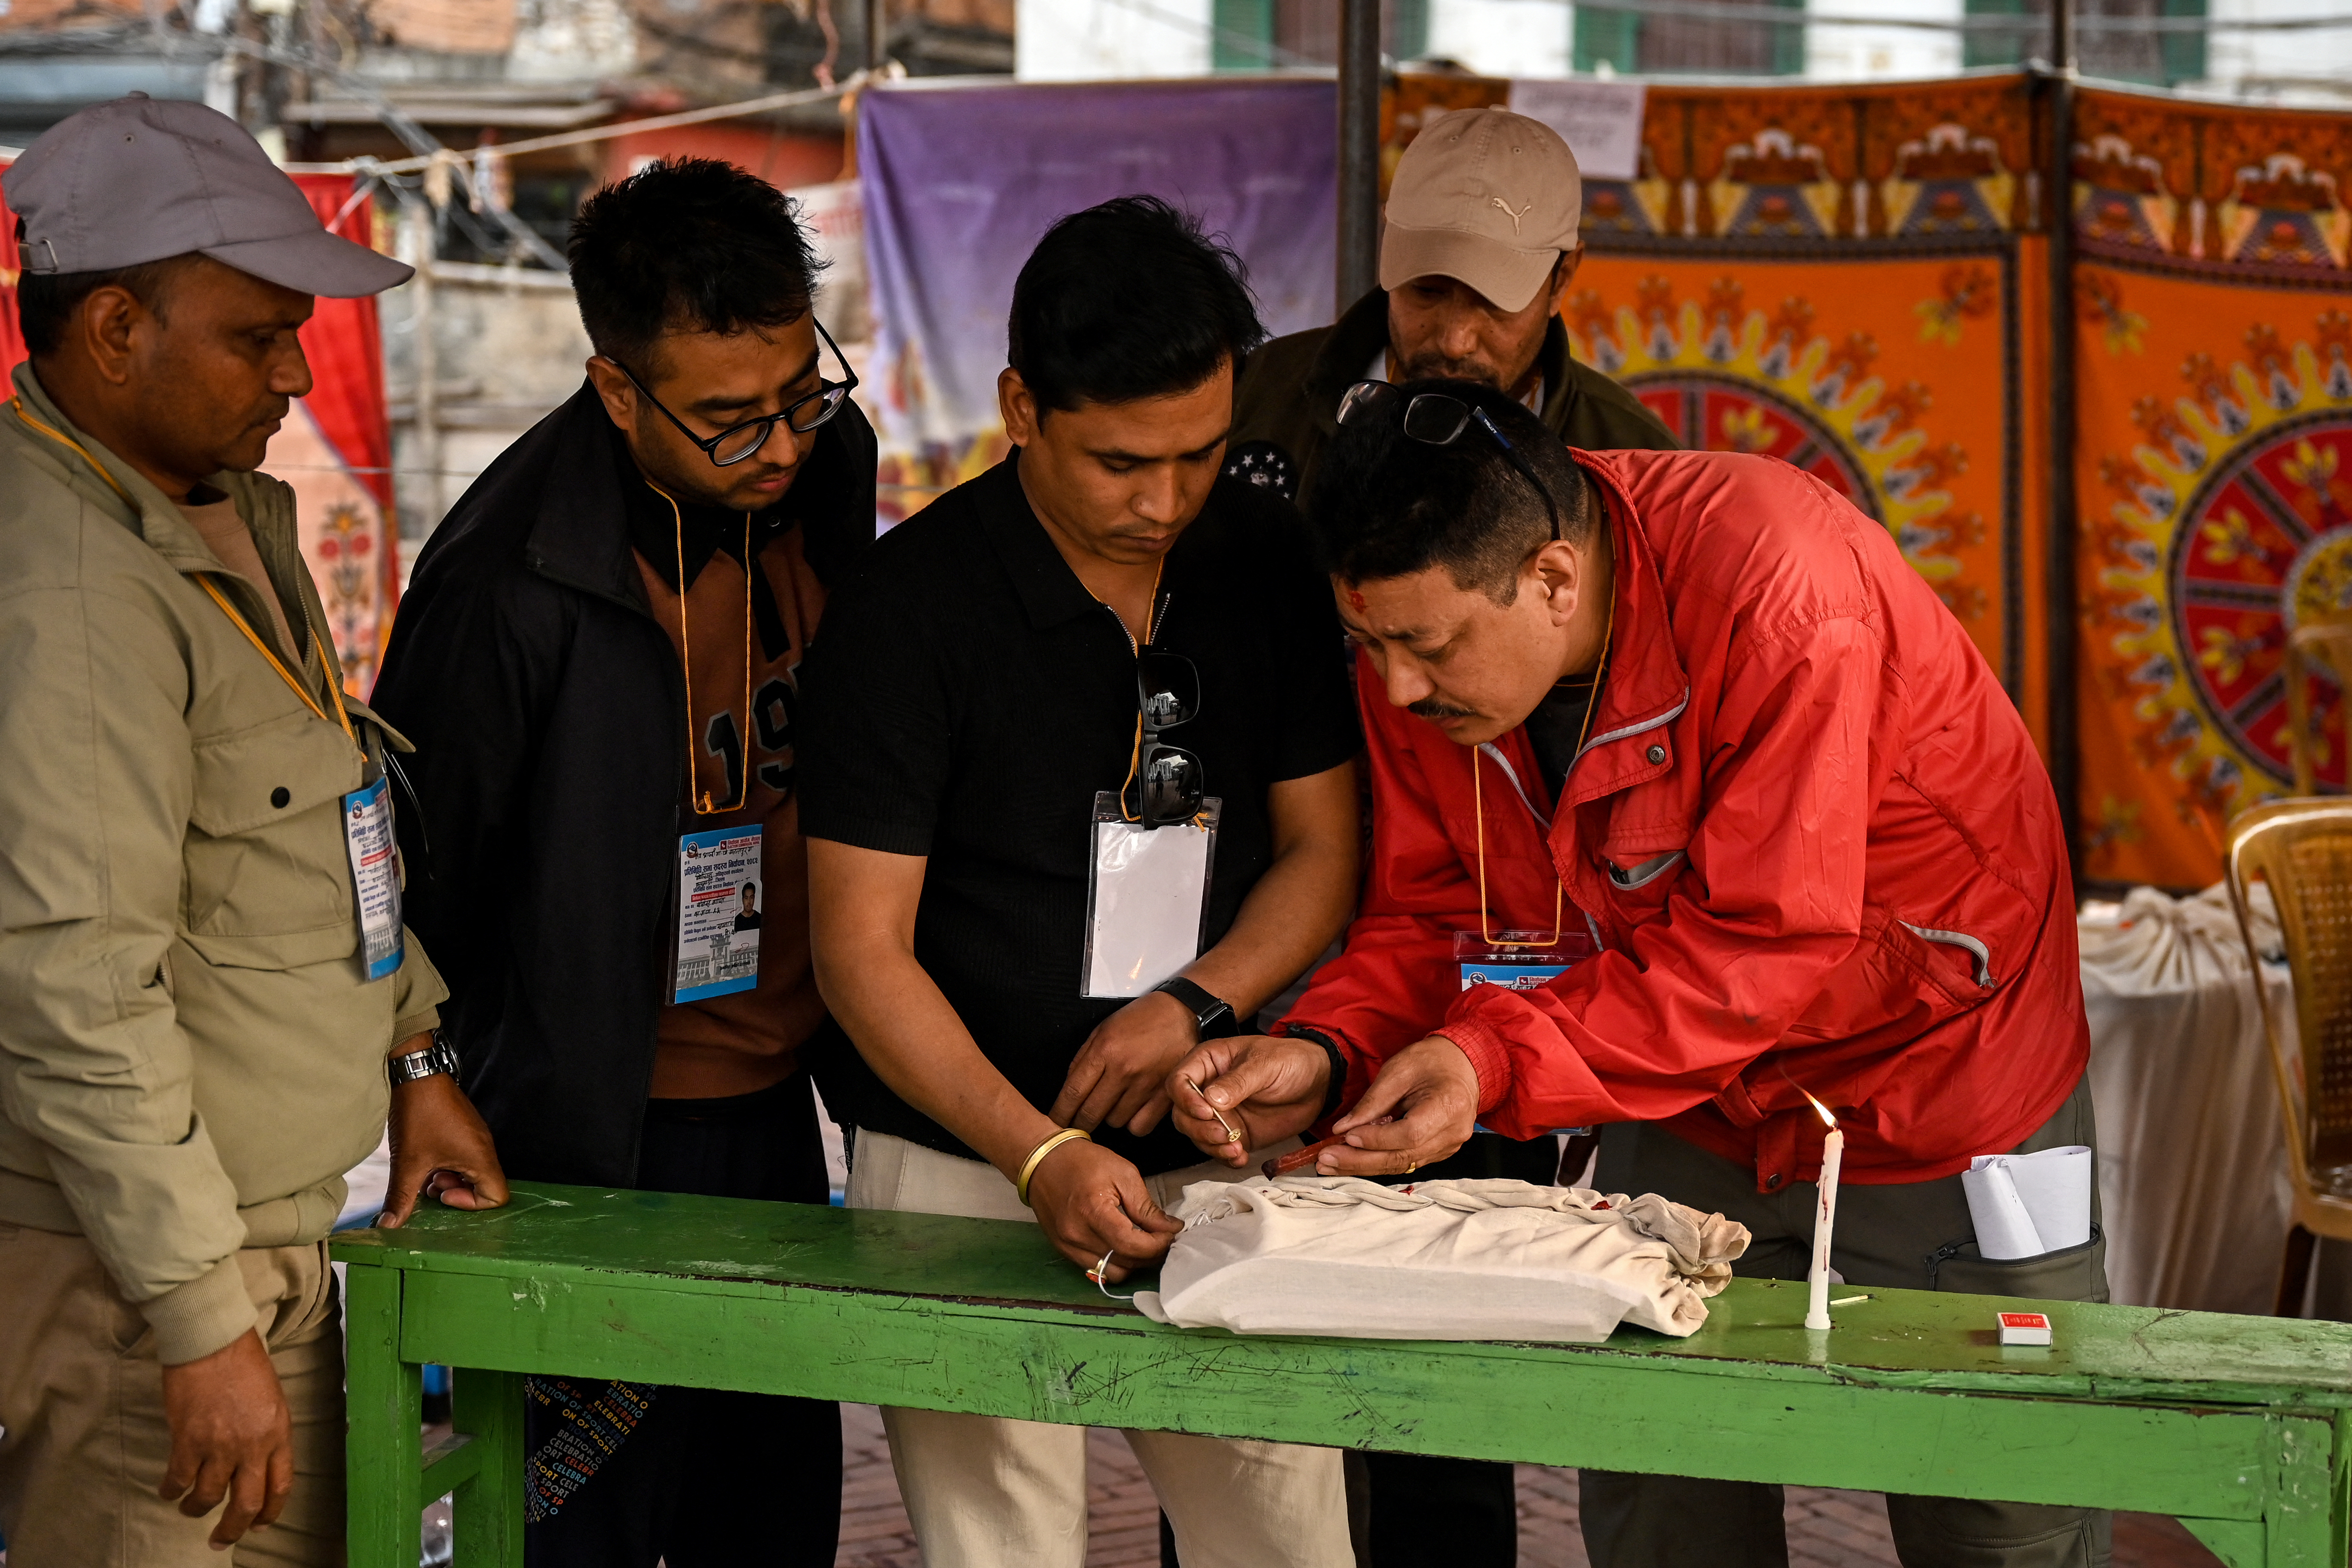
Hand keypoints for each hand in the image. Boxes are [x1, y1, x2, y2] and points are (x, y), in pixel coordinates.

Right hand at [159, 1329, 291, 1547]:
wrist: (213, 1341)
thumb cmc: (244, 1364)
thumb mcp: (271, 1399)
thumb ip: (267, 1433)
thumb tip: (257, 1464)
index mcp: (278, 1433)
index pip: (280, 1485)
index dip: (270, 1512)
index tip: (259, 1525)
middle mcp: (253, 1445)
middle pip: (247, 1503)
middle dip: (233, 1529)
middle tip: (220, 1540)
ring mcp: (220, 1445)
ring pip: (209, 1497)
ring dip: (197, 1509)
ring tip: (190, 1508)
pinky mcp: (188, 1440)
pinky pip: (179, 1480)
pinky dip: (172, 1491)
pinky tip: (168, 1491)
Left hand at [379, 1069, 509, 1228]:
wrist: (417, 1074)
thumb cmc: (419, 1115)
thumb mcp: (408, 1161)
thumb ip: (401, 1198)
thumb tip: (389, 1226)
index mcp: (480, 1157)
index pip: (497, 1197)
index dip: (470, 1204)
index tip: (442, 1192)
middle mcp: (485, 1148)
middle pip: (484, 1186)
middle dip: (455, 1192)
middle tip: (429, 1185)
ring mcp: (476, 1137)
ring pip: (472, 1172)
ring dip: (448, 1179)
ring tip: (424, 1171)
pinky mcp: (466, 1130)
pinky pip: (465, 1157)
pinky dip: (447, 1165)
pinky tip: (424, 1158)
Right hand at [1023, 1136, 1182, 1281]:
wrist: (1044, 1161)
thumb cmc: (1084, 1162)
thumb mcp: (1124, 1174)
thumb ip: (1146, 1207)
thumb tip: (1170, 1228)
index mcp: (1093, 1212)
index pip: (1132, 1246)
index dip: (1158, 1244)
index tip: (1171, 1232)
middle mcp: (1077, 1236)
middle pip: (1125, 1263)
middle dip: (1151, 1254)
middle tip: (1162, 1236)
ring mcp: (1068, 1247)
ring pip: (1112, 1274)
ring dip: (1133, 1262)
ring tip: (1142, 1243)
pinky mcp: (1064, 1251)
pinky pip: (1096, 1270)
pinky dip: (1114, 1262)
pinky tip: (1122, 1245)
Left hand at [1049, 990, 1198, 1136]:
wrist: (1181, 1011)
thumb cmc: (1142, 1018)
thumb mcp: (1104, 1028)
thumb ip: (1083, 1058)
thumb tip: (1069, 1088)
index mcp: (1105, 1050)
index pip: (1073, 1092)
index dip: (1060, 1113)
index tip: (1056, 1123)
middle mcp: (1124, 1069)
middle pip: (1091, 1113)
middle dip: (1080, 1123)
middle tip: (1079, 1122)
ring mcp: (1146, 1083)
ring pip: (1115, 1122)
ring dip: (1110, 1118)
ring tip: (1114, 1104)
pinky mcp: (1166, 1094)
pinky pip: (1141, 1126)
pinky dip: (1133, 1124)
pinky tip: (1133, 1111)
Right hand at [1168, 1034, 1330, 1167]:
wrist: (1317, 1082)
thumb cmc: (1290, 1060)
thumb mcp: (1265, 1064)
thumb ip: (1237, 1081)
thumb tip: (1211, 1099)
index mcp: (1209, 1062)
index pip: (1179, 1081)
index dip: (1186, 1099)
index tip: (1206, 1111)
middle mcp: (1208, 1089)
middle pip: (1183, 1113)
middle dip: (1199, 1128)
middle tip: (1223, 1134)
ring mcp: (1220, 1114)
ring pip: (1197, 1135)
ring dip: (1212, 1146)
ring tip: (1236, 1148)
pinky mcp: (1234, 1133)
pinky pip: (1219, 1150)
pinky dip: (1226, 1157)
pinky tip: (1241, 1156)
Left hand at [1317, 1035, 1479, 1177]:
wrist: (1463, 1064)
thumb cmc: (1433, 1060)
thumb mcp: (1399, 1069)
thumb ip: (1372, 1101)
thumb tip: (1342, 1128)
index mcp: (1449, 1106)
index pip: (1409, 1134)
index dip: (1376, 1139)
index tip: (1346, 1136)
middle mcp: (1453, 1134)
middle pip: (1402, 1157)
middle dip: (1360, 1160)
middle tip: (1326, 1159)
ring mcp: (1448, 1147)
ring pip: (1401, 1166)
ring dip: (1363, 1167)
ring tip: (1331, 1165)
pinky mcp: (1439, 1152)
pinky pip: (1406, 1163)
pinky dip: (1378, 1163)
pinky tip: (1353, 1161)